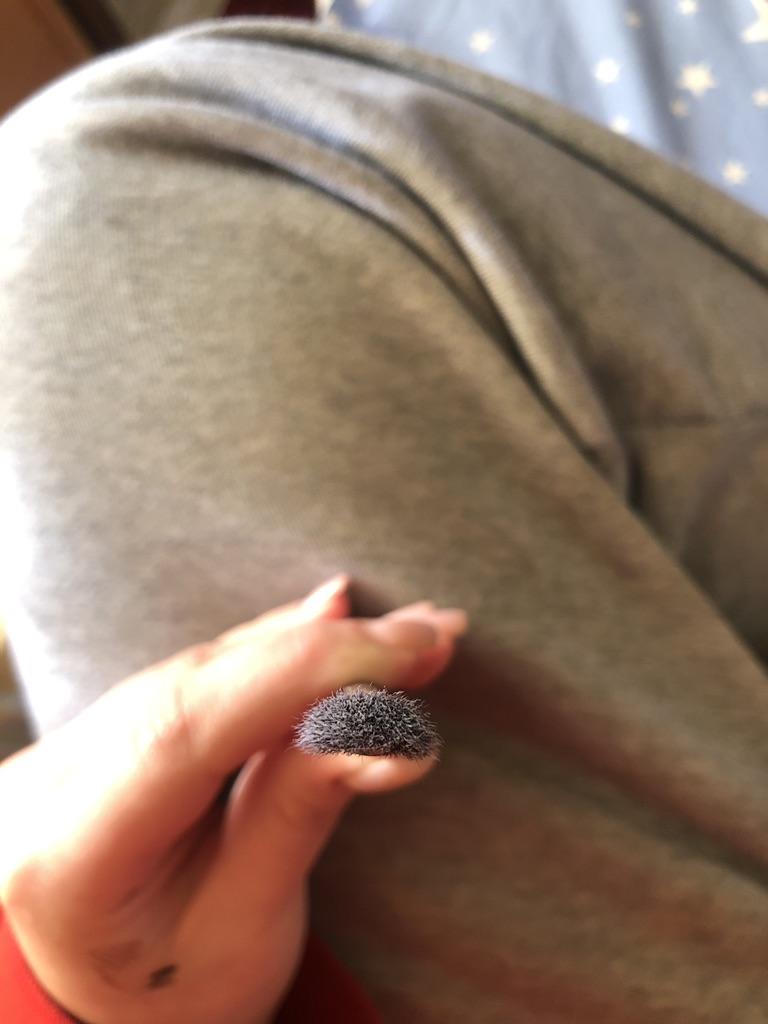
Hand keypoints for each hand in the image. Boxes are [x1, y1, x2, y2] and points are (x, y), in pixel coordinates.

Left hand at [0, 576, 466, 1023]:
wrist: (103, 997)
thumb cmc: (173, 989)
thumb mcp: (244, 925)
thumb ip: (300, 809)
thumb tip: (393, 733)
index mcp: (68, 847)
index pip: (186, 725)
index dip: (303, 673)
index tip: (404, 653)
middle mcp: (52, 776)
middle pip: (201, 681)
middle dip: (326, 652)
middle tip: (429, 636)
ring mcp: (72, 742)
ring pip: (204, 665)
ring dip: (312, 645)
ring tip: (406, 634)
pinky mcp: (107, 726)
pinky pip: (199, 671)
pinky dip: (274, 649)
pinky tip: (328, 616)